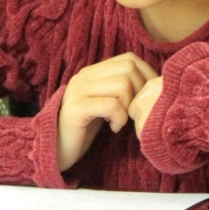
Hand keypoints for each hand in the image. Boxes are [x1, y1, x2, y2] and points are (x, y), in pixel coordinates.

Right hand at [57, 53, 156, 171]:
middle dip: (139, 92)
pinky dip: (119, 118)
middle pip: (128, 69)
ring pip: (122, 85)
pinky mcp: (77, 108)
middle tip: (131, 113)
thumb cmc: (84, 129)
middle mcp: (84, 76)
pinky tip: (113, 128)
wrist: (55, 150)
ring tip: (119, 120)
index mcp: (92, 72)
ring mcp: (78, 90)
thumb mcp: (104, 104)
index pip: (129, 59)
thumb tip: (153, 84)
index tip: (145, 99)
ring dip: (128, 106)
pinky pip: (111, 105)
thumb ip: (120, 90)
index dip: (146, 76)